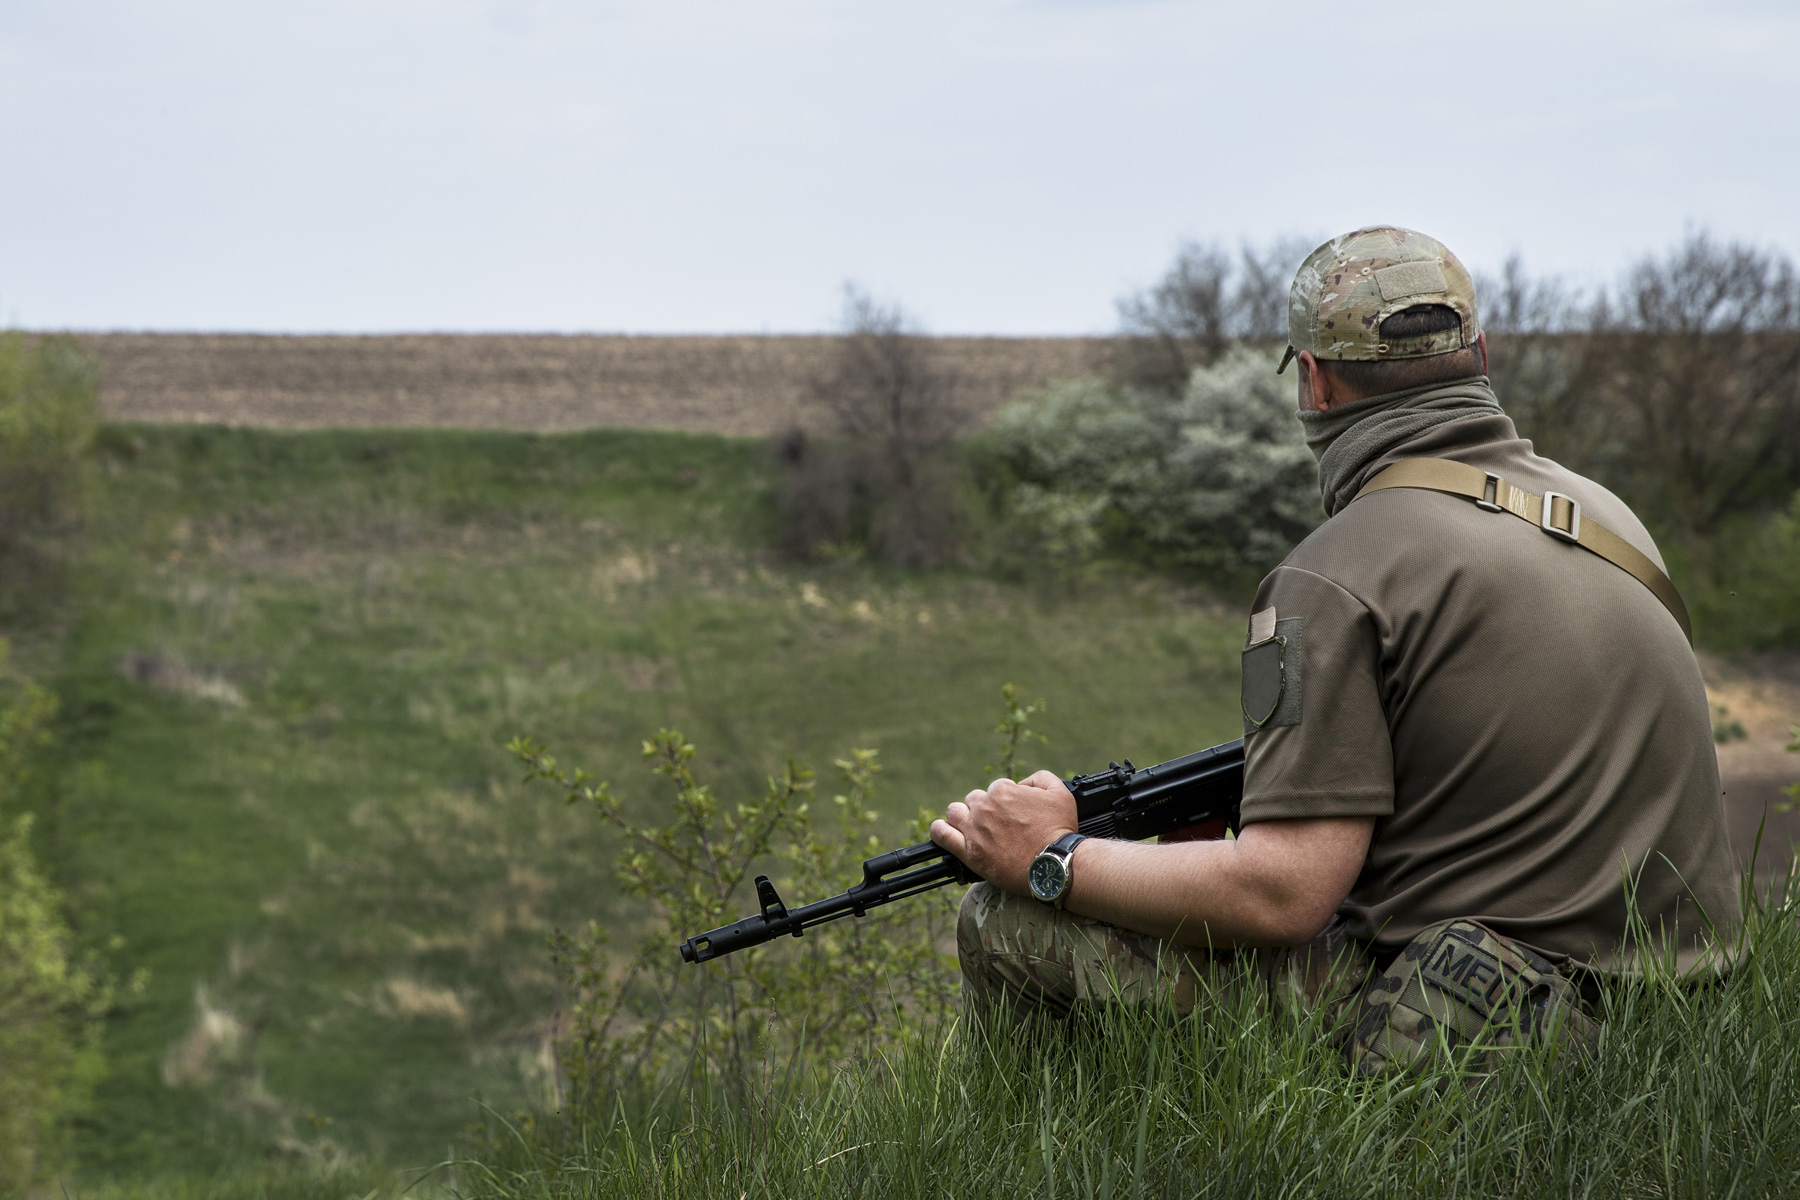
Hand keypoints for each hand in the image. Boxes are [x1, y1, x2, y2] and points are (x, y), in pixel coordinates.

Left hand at [930, 770, 1077, 895]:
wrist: (1055, 863)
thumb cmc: (1060, 830)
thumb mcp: (1060, 793)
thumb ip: (1039, 778)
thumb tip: (1022, 784)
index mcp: (1004, 791)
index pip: (997, 788)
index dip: (1007, 800)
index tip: (1014, 814)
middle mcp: (986, 807)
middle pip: (975, 799)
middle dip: (985, 808)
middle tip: (999, 825)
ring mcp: (975, 830)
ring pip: (955, 812)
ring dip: (962, 816)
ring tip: (974, 828)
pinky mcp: (970, 852)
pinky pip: (942, 835)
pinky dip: (939, 831)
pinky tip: (943, 831)